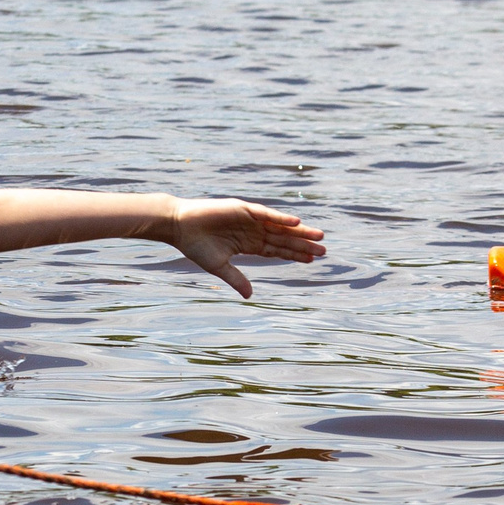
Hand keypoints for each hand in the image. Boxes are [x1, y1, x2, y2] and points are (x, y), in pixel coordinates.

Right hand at [161, 199, 325, 297]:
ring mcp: (249, 218)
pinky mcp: (243, 208)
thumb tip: (250, 296)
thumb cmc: (195, 245)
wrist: (179, 226)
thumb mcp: (219, 266)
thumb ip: (236, 279)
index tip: (312, 260)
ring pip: (280, 226)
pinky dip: (281, 217)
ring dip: (299, 231)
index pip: (276, 250)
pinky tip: (297, 222)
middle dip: (303, 244)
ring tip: (319, 236)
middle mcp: (252, 230)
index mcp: (248, 244)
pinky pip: (266, 214)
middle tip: (324, 250)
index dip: (294, 255)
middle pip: (283, 239)